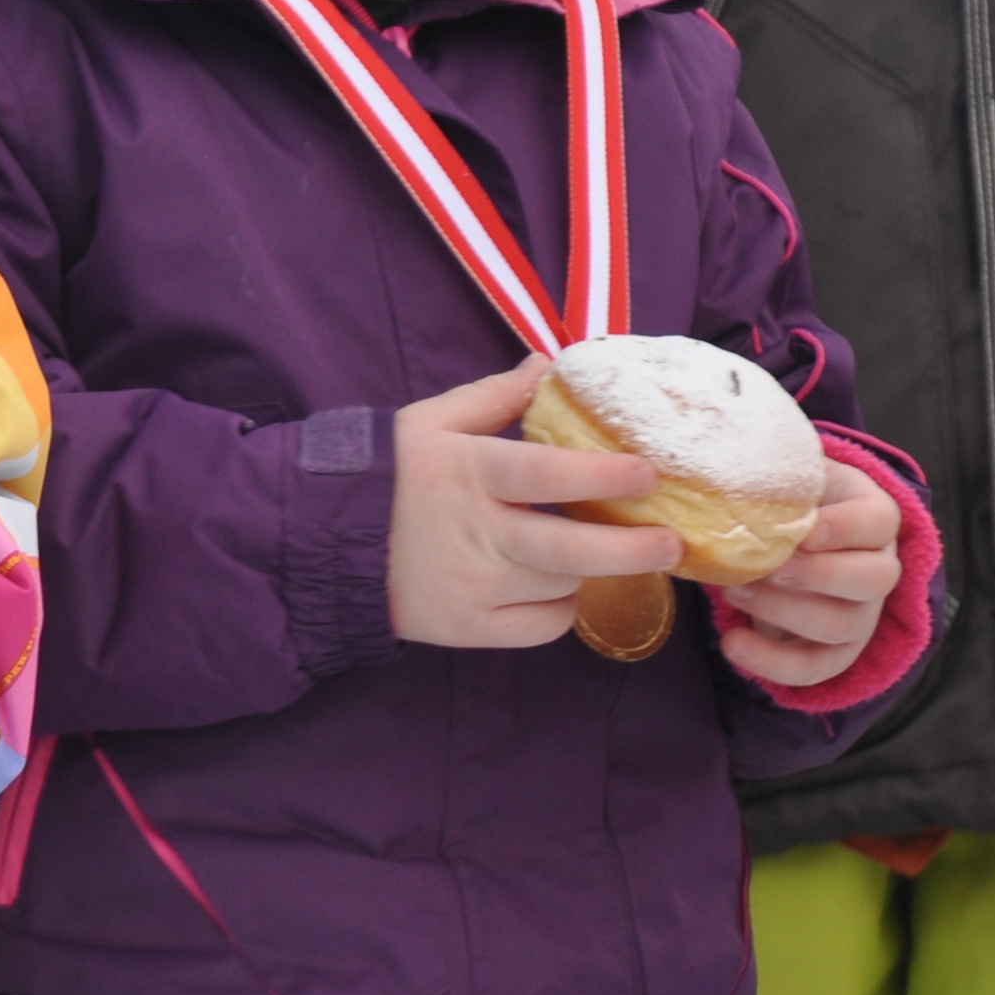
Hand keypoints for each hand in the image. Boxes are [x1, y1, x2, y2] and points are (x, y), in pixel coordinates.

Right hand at [388, 360, 679, 647]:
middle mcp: (474, 533)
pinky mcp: (467, 629)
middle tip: (671, 541)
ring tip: (603, 553)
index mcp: (469, 473)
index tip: (648, 474)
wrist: (323, 542)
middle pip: (569, 549)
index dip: (603, 477)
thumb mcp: (429, 423)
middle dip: (632, 548)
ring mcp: (471, 586)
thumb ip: (494, 398)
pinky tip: (554, 587)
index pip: (546, 475)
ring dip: (591, 570)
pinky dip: (559, 608)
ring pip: (562, 585)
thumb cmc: (388, 475)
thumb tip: (551, 365)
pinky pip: (541, 626)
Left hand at [718, 456, 899, 692]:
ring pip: (844, 625)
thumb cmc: (784, 501)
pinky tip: (732, 643)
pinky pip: (818, 668)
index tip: (804, 529)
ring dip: (785, 612)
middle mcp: (878, 567)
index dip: (844, 528)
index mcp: (872, 516)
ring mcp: (863, 613)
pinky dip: (775, 663)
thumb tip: (718, 458)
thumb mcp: (783, 476)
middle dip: (816, 575)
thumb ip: (767, 470)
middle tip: (764, 565)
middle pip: (874, 580)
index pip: (879, 522)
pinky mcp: (837, 649)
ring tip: (733, 591)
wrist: (781, 539)